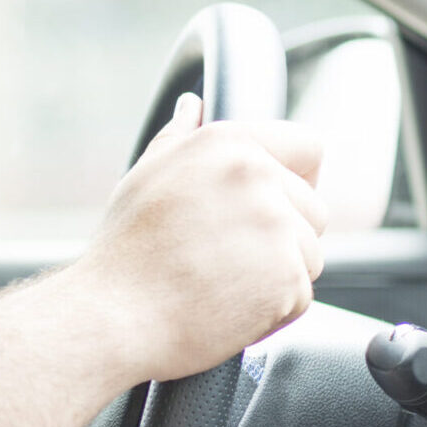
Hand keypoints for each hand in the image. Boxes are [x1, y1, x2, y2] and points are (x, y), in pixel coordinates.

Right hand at [70, 94, 327, 381]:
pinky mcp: (287, 279)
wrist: (113, 319)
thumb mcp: (142, 180)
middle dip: (283, 236)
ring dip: (278, 275)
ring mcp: (276, 228)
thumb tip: (194, 107)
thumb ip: (179, 138)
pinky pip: (299, 295)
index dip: (298, 176)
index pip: (306, 145)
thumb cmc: (124, 254)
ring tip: (220, 284)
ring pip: (310, 254)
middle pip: (313, 208)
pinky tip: (226, 308)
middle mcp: (256, 177)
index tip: (277, 201)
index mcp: (225, 144)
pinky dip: (272, 310)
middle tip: (226, 258)